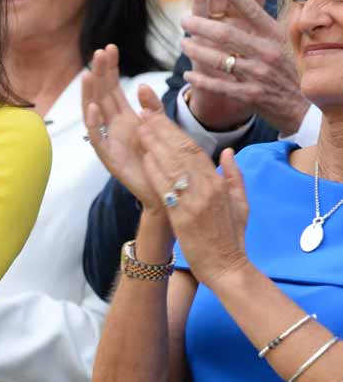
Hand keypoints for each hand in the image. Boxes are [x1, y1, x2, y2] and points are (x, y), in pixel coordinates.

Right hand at [82, 43, 160, 209]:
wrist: (167, 193)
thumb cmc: (163, 162)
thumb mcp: (161, 129)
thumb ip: (153, 109)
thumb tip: (143, 87)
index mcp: (126, 119)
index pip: (114, 88)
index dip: (111, 69)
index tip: (110, 48)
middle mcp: (114, 128)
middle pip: (103, 95)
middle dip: (101, 74)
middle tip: (99, 51)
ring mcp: (110, 142)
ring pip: (95, 114)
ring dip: (91, 94)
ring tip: (89, 75)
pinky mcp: (110, 159)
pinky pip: (98, 140)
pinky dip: (94, 124)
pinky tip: (93, 108)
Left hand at [138, 106, 249, 284]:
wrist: (228, 268)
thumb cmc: (232, 239)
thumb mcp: (241, 204)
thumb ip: (234, 176)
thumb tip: (228, 152)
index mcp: (219, 184)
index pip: (195, 150)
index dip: (175, 131)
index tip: (159, 117)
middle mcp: (208, 188)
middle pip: (182, 151)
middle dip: (162, 130)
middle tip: (144, 113)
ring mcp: (196, 202)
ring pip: (174, 165)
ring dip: (155, 144)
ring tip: (140, 127)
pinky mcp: (184, 217)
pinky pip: (168, 189)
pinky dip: (156, 171)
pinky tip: (145, 157)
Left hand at [180, 0, 306, 135]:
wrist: (299, 105)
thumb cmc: (285, 69)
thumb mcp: (281, 43)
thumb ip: (262, 27)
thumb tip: (242, 1)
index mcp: (275, 36)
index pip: (253, 10)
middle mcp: (267, 53)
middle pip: (227, 34)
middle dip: (201, 26)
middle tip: (184, 20)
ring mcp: (259, 75)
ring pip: (219, 60)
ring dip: (197, 51)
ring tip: (183, 44)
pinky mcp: (250, 95)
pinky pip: (220, 86)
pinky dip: (201, 81)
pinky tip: (188, 76)